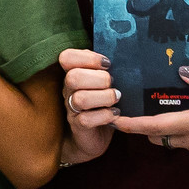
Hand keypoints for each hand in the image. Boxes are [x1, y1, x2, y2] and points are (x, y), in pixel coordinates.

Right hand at [57, 48, 117, 165]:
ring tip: (116, 99)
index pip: (66, 57)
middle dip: (99, 79)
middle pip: (73, 77)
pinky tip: (115, 114)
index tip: (107, 64)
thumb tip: (122, 51)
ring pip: (80, 99)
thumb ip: (105, 68)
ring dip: (104, 98)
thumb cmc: (102, 103)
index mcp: (73, 73)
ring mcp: (71, 108)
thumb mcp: (103, 83)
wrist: (94, 136)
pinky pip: (86, 120)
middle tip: (113, 85)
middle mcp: (68, 90)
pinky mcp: (78, 126)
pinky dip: (104, 116)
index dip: (88, 58)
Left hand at [111, 65, 188, 167]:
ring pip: (173, 140)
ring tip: (156, 108)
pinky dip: (179, 133)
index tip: (113, 120)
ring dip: (161, 129)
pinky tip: (186, 117)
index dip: (132, 124)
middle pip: (159, 135)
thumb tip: (182, 70)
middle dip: (141, 126)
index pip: (156, 126)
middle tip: (128, 109)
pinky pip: (188, 144)